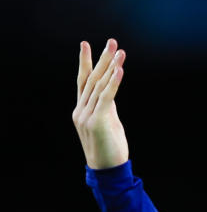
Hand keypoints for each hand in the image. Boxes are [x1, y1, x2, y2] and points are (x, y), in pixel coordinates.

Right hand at [73, 39, 128, 168]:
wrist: (107, 170)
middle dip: (102, 59)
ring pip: (99, 85)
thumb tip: (111, 90)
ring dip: (111, 67)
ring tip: (119, 51)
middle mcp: (81, 110)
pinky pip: (107, 97)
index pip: (82, 81)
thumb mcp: (108, 122)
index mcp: (82, 109)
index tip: (86, 44)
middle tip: (111, 41)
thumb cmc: (110, 148)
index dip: (85, 62)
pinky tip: (120, 69)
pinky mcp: (97, 121)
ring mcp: (87, 115)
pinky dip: (114, 82)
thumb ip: (107, 106)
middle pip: (91, 79)